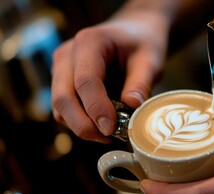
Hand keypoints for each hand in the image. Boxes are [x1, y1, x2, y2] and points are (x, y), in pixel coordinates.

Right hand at [51, 1, 173, 141]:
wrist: (134, 33)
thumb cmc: (142, 44)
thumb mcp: (151, 60)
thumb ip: (142, 82)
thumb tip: (132, 107)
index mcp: (89, 42)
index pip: (85, 81)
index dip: (96, 108)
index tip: (112, 129)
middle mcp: (68, 55)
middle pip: (63, 97)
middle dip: (84, 125)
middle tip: (109, 137)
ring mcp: (61, 69)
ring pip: (59, 108)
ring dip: (81, 126)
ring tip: (110, 132)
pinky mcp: (63, 83)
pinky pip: (64, 110)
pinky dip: (81, 122)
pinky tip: (104, 125)